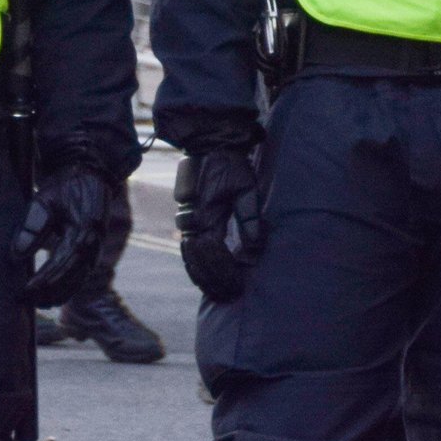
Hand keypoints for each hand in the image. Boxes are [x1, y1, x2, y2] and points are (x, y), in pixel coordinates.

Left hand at [17, 163, 115, 306]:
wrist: (88, 178)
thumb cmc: (64, 187)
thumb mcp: (46, 199)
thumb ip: (33, 226)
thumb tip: (16, 256)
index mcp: (86, 227)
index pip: (66, 259)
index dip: (48, 276)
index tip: (28, 288)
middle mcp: (94, 242)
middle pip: (74, 275)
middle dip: (50, 291)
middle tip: (25, 300)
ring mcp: (95, 249)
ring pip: (78, 280)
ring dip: (57, 294)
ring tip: (34, 305)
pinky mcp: (90, 254)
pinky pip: (79, 277)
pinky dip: (65, 290)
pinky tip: (49, 300)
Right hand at [174, 117, 267, 303]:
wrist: (209, 144)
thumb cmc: (231, 166)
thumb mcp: (246, 189)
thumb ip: (250, 219)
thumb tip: (255, 250)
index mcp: (206, 214)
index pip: (213, 254)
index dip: (224, 272)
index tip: (237, 286)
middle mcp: (191, 220)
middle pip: (198, 261)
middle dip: (214, 281)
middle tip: (230, 296)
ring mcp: (185, 220)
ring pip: (189, 258)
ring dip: (203, 277)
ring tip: (218, 293)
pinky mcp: (186, 218)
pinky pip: (187, 249)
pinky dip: (195, 266)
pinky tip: (205, 277)